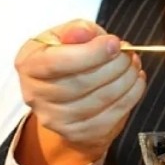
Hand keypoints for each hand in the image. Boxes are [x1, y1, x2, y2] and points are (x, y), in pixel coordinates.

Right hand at [15, 19, 146, 164]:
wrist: (66, 97)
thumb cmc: (67, 57)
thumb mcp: (67, 36)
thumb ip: (77, 30)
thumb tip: (85, 33)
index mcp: (29, 64)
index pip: (57, 62)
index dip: (91, 53)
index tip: (114, 43)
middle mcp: (36, 95)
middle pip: (81, 83)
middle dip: (114, 65)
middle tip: (128, 53)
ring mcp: (55, 119)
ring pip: (99, 100)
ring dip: (126, 79)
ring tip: (133, 64)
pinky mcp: (78, 133)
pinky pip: (111, 115)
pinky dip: (131, 96)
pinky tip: (135, 81)